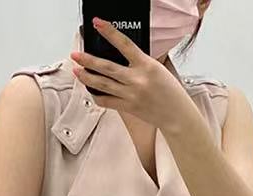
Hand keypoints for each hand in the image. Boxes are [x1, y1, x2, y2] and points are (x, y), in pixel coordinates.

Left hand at [70, 18, 197, 132]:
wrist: (176, 115)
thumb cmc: (170, 91)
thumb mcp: (158, 69)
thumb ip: (140, 62)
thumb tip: (123, 55)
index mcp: (146, 65)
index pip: (124, 44)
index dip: (109, 32)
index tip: (97, 23)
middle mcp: (136, 80)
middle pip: (106, 67)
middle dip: (87, 60)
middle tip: (75, 55)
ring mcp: (130, 95)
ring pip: (102, 84)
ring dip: (86, 77)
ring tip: (76, 71)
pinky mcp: (127, 108)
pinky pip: (106, 101)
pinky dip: (96, 95)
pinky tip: (90, 90)